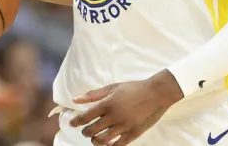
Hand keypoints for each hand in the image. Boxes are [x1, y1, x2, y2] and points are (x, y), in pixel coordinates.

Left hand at [69, 70, 183, 144]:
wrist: (155, 93)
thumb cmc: (133, 88)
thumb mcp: (112, 87)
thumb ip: (93, 95)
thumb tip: (75, 100)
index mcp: (107, 104)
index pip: (86, 117)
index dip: (76, 122)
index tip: (72, 123)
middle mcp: (114, 117)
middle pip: (92, 130)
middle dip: (85, 132)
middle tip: (85, 130)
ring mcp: (124, 127)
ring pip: (102, 140)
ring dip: (95, 140)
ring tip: (95, 137)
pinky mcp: (133, 134)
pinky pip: (118, 145)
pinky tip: (108, 143)